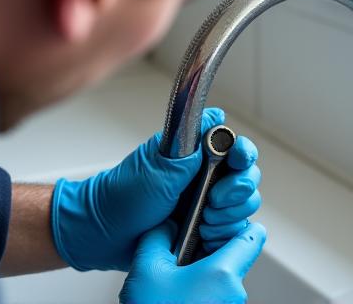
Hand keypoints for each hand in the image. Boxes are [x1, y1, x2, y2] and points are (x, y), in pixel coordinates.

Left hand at [51, 108, 261, 270]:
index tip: (236, 162)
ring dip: (229, 215)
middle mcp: (206, 178)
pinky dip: (224, 234)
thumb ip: (190, 146)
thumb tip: (216, 117)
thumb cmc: (123, 198)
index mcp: (196, 156)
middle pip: (247, 177)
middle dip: (237, 190)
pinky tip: (204, 234)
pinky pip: (232, 231)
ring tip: (204, 220)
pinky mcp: (206, 228)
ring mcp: (207, 204)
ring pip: (244, 206)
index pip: (236, 147)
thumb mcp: (156, 168)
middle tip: (214, 200)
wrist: (105, 235)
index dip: (243, 154)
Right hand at [119, 221, 265, 303]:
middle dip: (212, 249)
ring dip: (206, 272)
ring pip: (225, 279)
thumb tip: (167, 225)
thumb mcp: (146, 269)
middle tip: (186, 250)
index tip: (228, 220)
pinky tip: (179, 293)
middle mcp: (234, 295)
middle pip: (235, 257)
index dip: (242, 223)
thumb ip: (159, 236)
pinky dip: (204, 290)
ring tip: (177, 276)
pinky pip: (219, 297)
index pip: (253, 236)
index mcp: (223, 275)